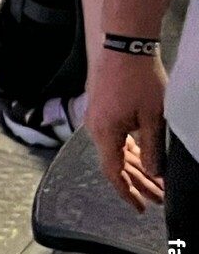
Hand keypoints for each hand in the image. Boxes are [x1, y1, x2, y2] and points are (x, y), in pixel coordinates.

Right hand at [85, 51, 167, 211]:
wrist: (124, 47)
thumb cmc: (138, 79)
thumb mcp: (153, 119)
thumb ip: (153, 150)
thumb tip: (155, 174)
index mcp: (104, 133)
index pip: (113, 171)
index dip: (127, 192)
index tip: (139, 206)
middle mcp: (95, 127)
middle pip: (116, 163)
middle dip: (138, 182)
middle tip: (157, 198)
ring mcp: (97, 117)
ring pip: (117, 149)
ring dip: (136, 166)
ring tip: (155, 181)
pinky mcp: (102, 108)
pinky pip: (115, 136)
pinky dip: (130, 149)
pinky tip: (143, 156)